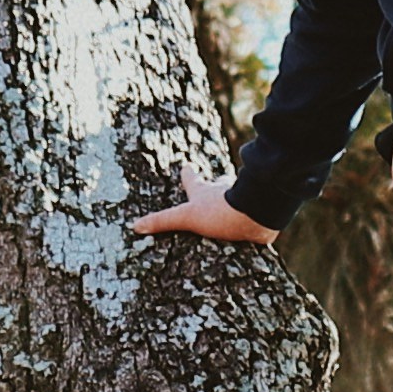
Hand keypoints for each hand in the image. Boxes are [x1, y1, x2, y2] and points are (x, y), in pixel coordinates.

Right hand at [127, 169, 280, 244]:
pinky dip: (253, 218)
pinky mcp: (257, 216)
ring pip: (238, 195)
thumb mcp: (186, 217)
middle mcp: (224, 193)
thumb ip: (162, 221)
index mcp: (205, 193)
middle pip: (218, 184)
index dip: (188, 175)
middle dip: (216, 184)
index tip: (186, 165)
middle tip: (215, 182)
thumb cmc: (220, 212)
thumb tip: (135, 225)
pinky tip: (254, 226)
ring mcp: (242, 202)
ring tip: (236, 205)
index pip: (192, 180)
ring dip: (236, 199)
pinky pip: (254, 215)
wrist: (255, 214)